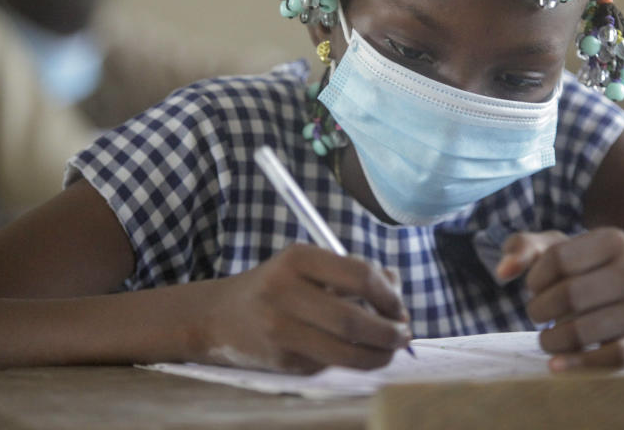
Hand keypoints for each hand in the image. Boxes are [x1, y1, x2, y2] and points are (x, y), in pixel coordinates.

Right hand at [198, 243, 411, 372]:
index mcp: (298, 258)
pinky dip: (350, 361)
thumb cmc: (277, 286)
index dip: (388, 295)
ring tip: (391, 349)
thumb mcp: (309, 265)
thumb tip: (395, 285)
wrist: (219, 317)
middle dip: (389, 331)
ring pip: (345, 352)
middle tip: (404, 333)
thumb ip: (353, 272)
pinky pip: (329, 364)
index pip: (359, 276)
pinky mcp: (280, 361)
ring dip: (378, 355)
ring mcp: (280, 329)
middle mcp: (285, 292)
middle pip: (353, 319)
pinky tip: (355, 353)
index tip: (399, 306)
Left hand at [499, 228, 623, 371]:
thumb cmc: (591, 276)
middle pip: (567, 295)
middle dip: (539, 310)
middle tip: (538, 316)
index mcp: (613, 240)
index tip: (536, 288)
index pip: (557, 258)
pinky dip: (574, 365)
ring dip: (551, 341)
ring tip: (548, 339)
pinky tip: (556, 364)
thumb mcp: (559, 251)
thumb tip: (502, 271)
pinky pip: (605, 359)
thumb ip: (524, 248)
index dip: (535, 278)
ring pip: (581, 331)